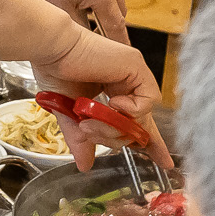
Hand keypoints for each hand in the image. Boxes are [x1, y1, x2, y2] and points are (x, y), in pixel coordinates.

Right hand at [33, 23, 171, 173]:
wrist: (50, 50)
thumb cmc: (54, 71)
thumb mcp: (69, 115)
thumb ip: (81, 139)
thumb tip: (84, 165)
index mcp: (112, 89)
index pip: (136, 120)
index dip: (150, 142)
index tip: (163, 162)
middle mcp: (126, 81)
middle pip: (142, 122)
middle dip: (124, 139)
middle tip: (97, 137)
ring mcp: (133, 72)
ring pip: (142, 116)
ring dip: (116, 126)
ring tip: (92, 122)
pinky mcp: (136, 65)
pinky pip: (148, 101)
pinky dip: (131, 109)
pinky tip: (112, 102)